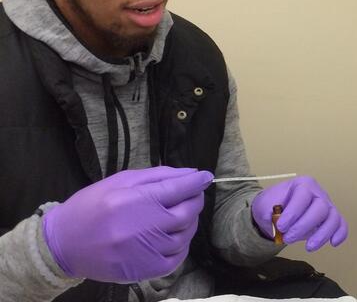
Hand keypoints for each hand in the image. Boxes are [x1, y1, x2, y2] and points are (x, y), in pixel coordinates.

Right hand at [43, 166, 212, 281]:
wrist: (64, 243)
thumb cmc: (92, 206)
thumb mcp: (121, 181)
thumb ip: (158, 176)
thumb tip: (191, 174)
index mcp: (136, 200)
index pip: (179, 189)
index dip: (197, 182)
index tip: (206, 177)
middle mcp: (144, 227)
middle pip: (187, 212)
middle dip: (195, 200)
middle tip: (192, 194)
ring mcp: (146, 251)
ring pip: (185, 235)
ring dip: (190, 222)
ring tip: (181, 213)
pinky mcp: (145, 270)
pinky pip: (177, 258)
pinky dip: (182, 245)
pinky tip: (175, 235)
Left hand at [251, 175, 347, 251]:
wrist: (275, 212)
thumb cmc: (272, 206)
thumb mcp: (264, 206)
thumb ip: (270, 214)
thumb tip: (280, 225)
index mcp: (302, 184)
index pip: (303, 194)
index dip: (294, 212)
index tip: (281, 226)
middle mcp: (317, 193)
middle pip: (320, 207)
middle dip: (304, 226)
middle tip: (288, 238)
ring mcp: (327, 206)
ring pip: (333, 218)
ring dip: (322, 235)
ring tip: (308, 247)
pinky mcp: (331, 219)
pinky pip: (341, 224)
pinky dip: (340, 234)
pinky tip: (333, 243)